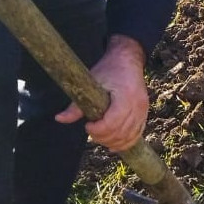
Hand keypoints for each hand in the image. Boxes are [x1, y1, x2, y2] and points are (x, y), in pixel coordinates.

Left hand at [55, 34, 148, 152]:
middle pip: (120, 132)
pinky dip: (125, 142)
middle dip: (102, 137)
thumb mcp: (91, 82)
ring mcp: (143, 110)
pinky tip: (113, 144)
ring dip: (112, 141)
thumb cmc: (109, 69)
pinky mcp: (144, 113)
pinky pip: (137, 134)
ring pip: (129, 136)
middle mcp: (138, 105)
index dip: (97, 130)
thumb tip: (59, 118)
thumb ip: (76, 104)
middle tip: (91, 130)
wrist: (128, 59)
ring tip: (100, 135)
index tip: (87, 125)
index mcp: (126, 96)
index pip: (112, 123)